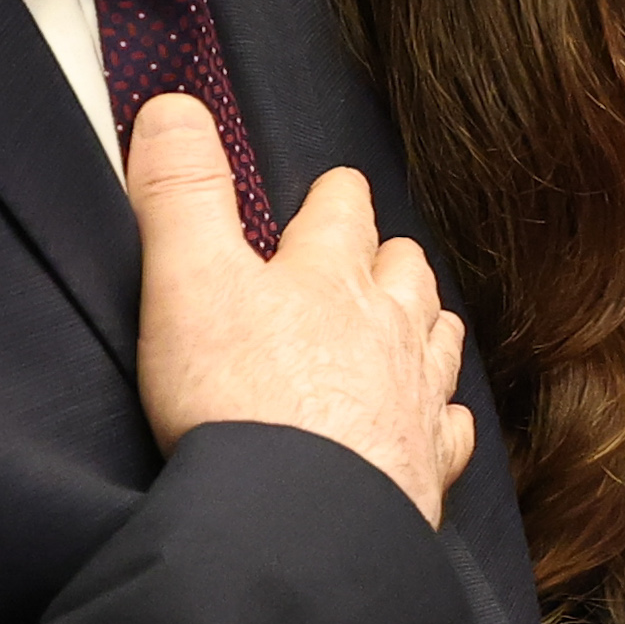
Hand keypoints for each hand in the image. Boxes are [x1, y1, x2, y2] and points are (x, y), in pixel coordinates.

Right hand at [129, 96, 471, 529]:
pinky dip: (443, 417)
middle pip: (405, 274)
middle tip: (378, 252)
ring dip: (427, 323)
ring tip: (420, 318)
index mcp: (330, 278)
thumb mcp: (188, 279)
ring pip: (438, 340)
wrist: (300, 515)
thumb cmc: (239, 398)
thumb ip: (181, 192)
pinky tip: (438, 421)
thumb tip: (175, 108)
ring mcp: (416, 398)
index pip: (343, 214)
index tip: (335, 187)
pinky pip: (450, 430)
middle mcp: (390, 330)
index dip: (336, 196)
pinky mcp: (426, 466)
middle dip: (390, 256)